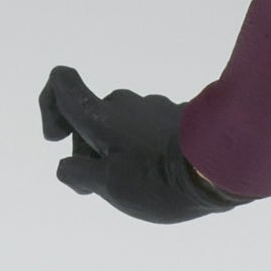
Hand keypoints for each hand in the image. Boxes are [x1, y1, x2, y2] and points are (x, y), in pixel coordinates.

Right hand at [37, 64, 244, 223]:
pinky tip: (161, 176)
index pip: (62, 83)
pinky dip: (143, 151)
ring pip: (120, 127)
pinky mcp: (176, 117)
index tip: (58, 139)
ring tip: (139, 186)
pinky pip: (146, 131)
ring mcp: (152, 108)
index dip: (49, 105)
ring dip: (118, 152)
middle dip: (89, 149)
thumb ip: (78, 174)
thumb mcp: (109, 187)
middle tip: (104, 187)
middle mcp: (123, 103)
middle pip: (90, 118)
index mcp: (100, 116)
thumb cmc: (158, 179)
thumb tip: (67, 166)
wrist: (221, 167)